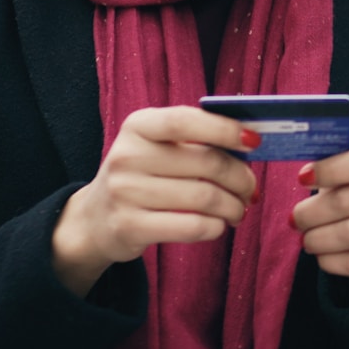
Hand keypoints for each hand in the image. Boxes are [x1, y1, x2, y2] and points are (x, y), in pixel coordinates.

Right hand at [52, 105, 258, 295]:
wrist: (95, 218)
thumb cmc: (144, 174)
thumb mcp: (157, 146)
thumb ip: (196, 138)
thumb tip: (251, 143)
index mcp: (138, 126)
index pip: (184, 121)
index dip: (224, 129)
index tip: (254, 142)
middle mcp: (127, 156)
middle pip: (206, 163)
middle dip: (241, 178)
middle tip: (251, 189)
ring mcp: (124, 193)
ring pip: (204, 197)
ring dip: (233, 206)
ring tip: (238, 210)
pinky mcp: (128, 227)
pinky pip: (191, 226)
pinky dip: (215, 226)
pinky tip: (218, 225)